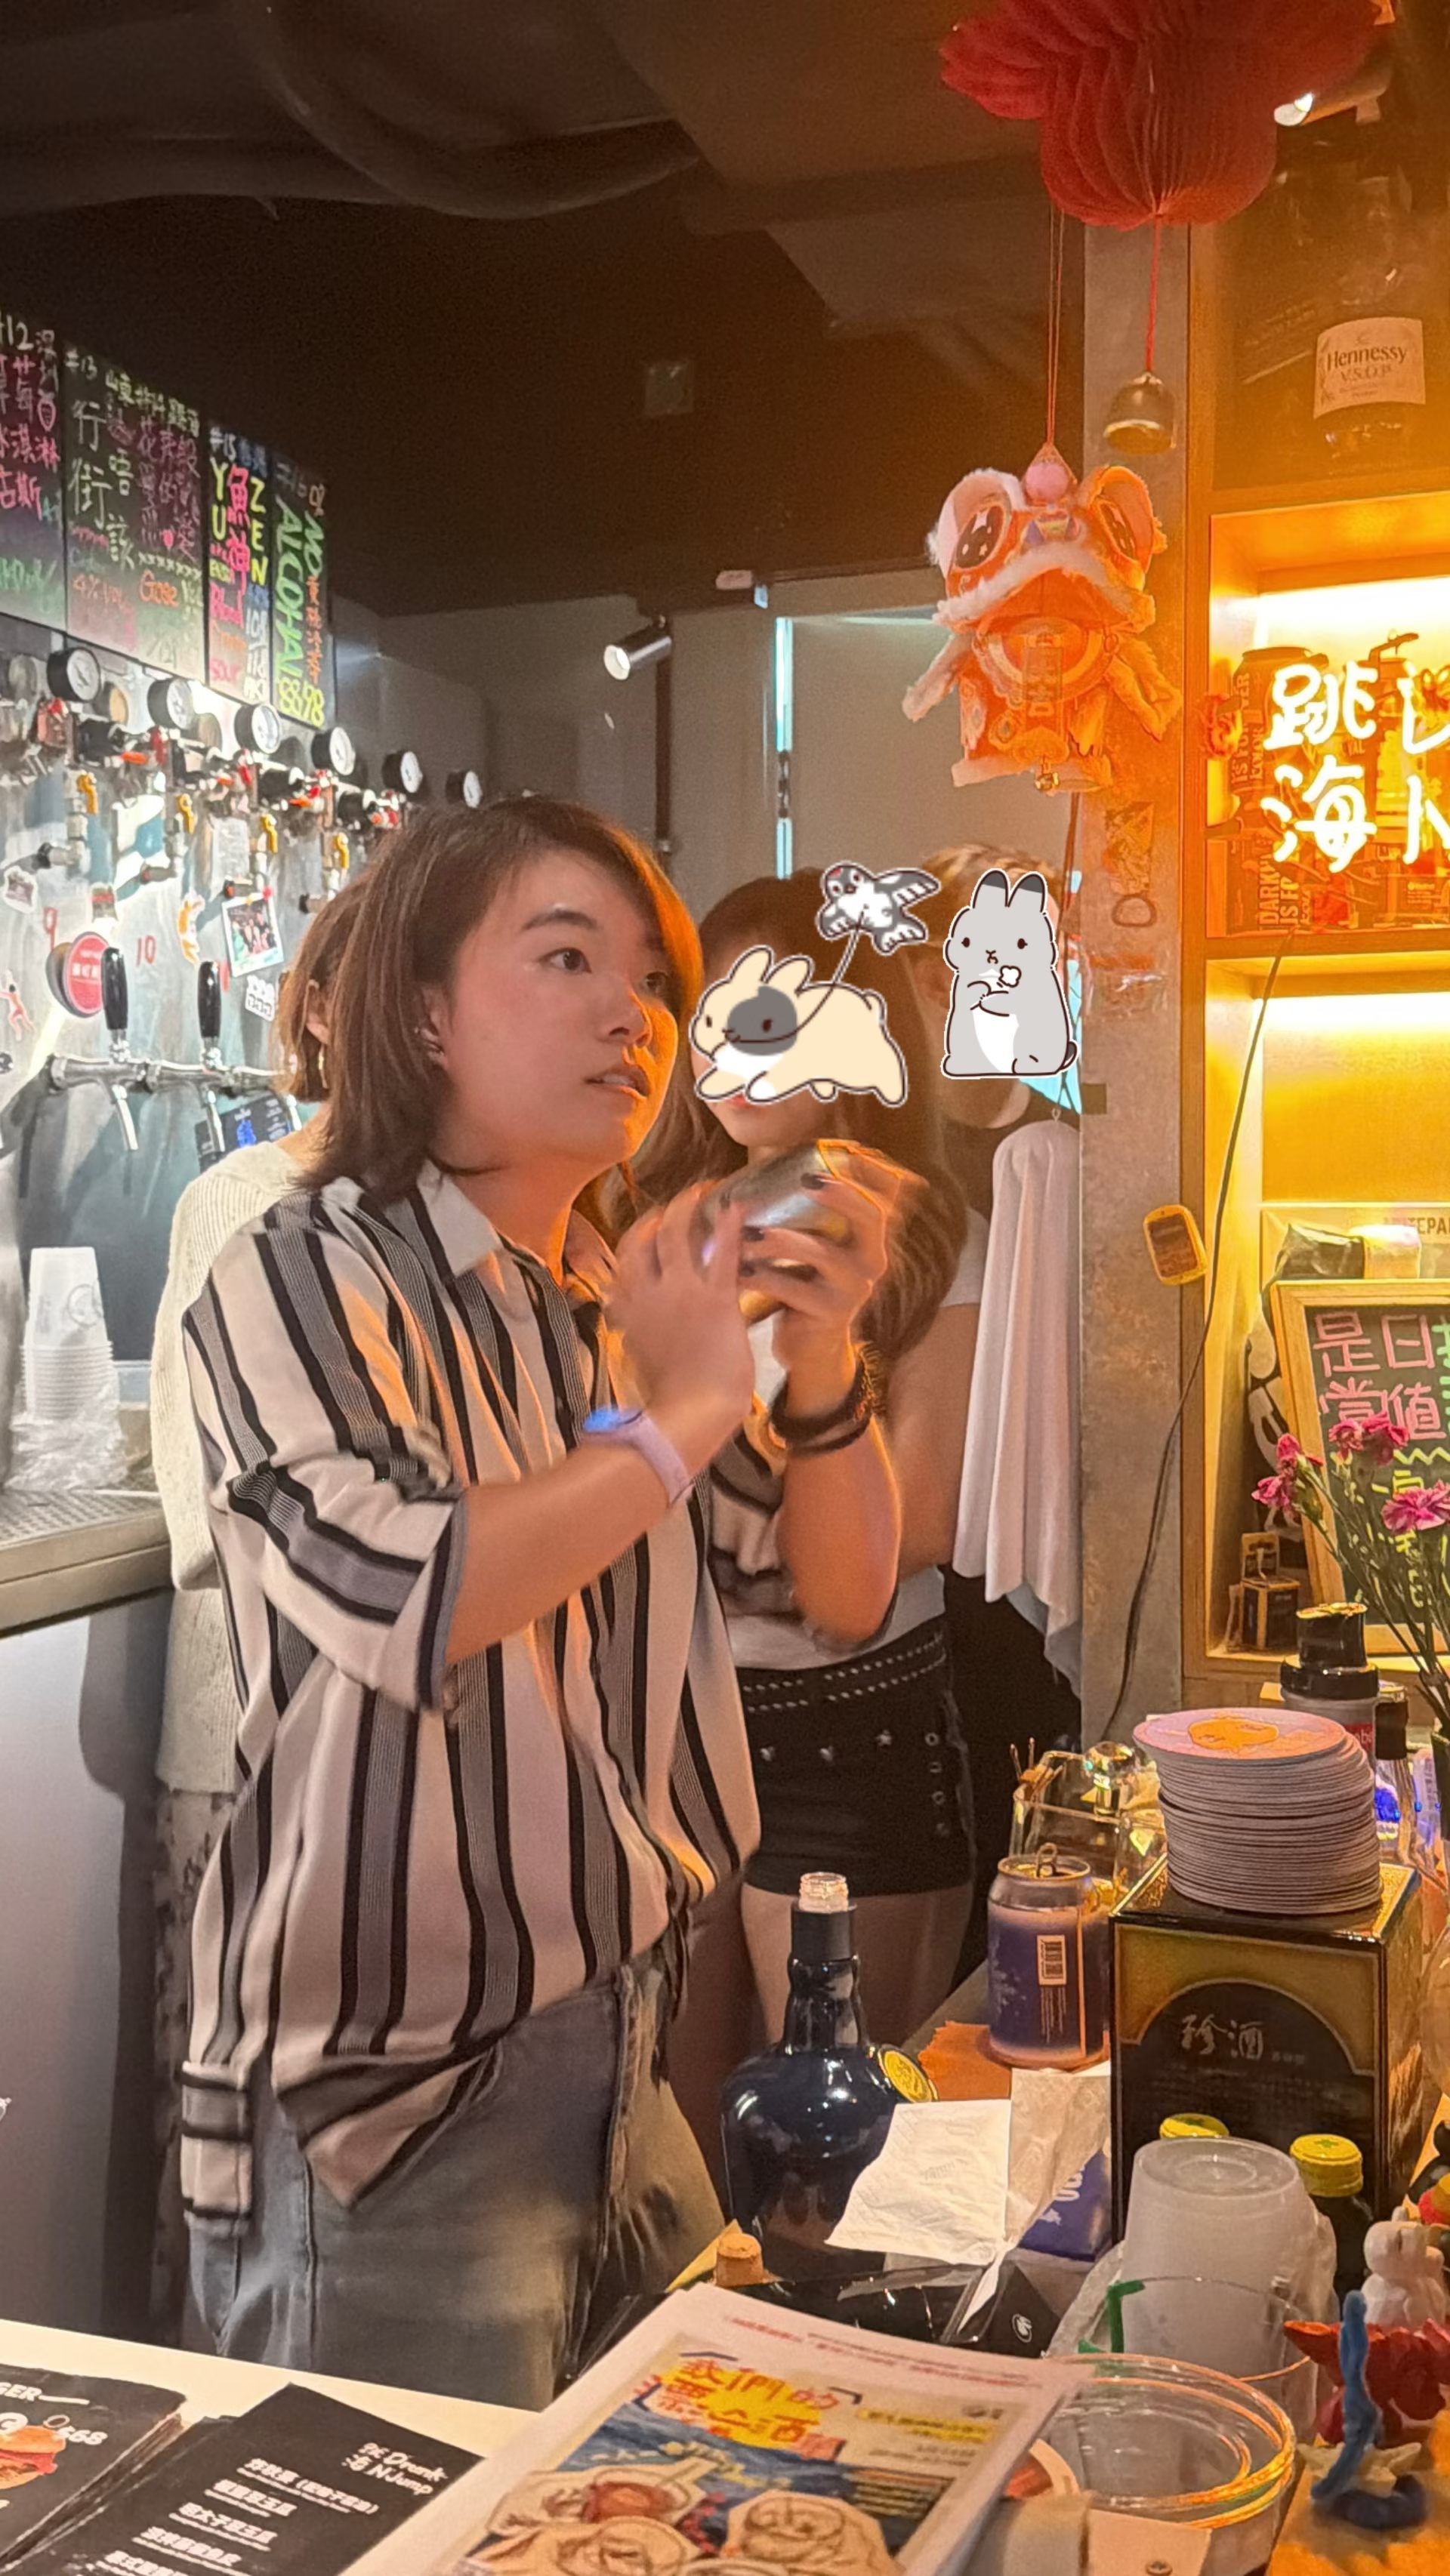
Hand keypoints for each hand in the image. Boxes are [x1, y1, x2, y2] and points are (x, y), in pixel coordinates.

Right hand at [607, 1185, 754, 1473]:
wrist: (691, 1414)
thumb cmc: (671, 1397)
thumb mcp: (637, 1357)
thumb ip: (630, 1329)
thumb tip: (618, 1316)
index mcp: (626, 1311)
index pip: (623, 1262)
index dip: (636, 1238)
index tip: (649, 1225)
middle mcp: (645, 1294)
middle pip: (642, 1239)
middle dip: (659, 1215)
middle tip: (676, 1201)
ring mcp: (679, 1293)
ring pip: (676, 1234)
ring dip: (688, 1206)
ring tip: (702, 1189)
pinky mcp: (714, 1298)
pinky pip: (720, 1251)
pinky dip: (728, 1224)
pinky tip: (736, 1205)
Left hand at [746, 1148, 902, 1407]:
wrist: (809, 1345)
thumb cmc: (805, 1284)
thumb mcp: (814, 1246)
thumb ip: (808, 1212)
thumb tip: (773, 1159)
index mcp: (868, 1238)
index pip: (885, 1195)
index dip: (872, 1170)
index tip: (845, 1149)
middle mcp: (871, 1260)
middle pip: (871, 1216)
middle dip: (840, 1194)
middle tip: (807, 1180)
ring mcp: (854, 1288)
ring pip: (823, 1253)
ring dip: (782, 1239)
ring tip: (749, 1233)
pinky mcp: (831, 1314)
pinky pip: (795, 1289)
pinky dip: (763, 1277)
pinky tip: (738, 1271)